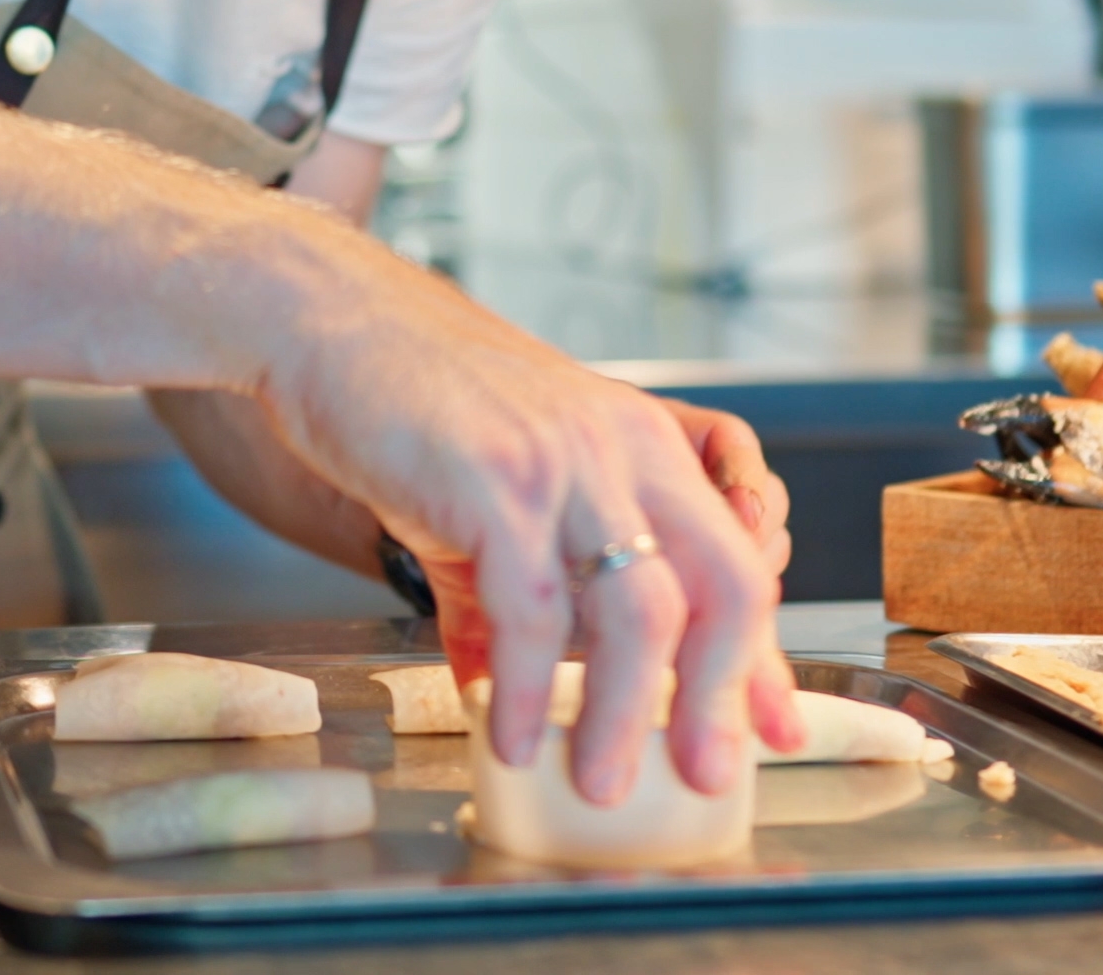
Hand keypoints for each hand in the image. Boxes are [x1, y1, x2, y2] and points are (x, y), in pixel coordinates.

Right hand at [259, 271, 792, 803]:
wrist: (330, 321)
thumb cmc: (415, 398)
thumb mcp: (503, 486)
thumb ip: (519, 590)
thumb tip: (513, 687)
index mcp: (646, 446)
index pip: (737, 560)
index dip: (761, 657)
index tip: (772, 728)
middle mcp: (625, 449)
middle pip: (722, 586)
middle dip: (721, 696)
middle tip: (706, 773)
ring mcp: (566, 464)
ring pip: (640, 612)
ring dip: (628, 715)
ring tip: (600, 781)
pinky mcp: (496, 483)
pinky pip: (533, 613)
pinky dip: (529, 691)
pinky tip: (512, 734)